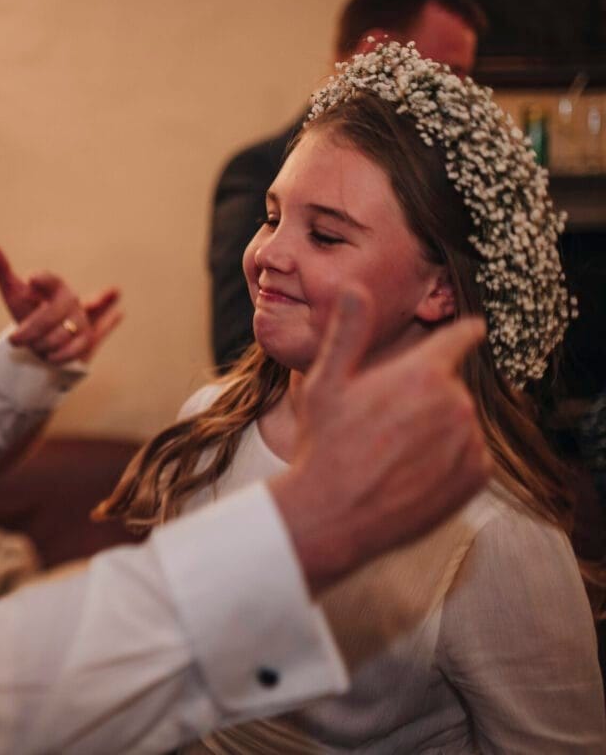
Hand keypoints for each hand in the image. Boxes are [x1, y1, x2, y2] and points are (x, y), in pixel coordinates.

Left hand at [0, 245, 121, 364]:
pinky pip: (70, 351)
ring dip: (39, 345)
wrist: (47, 332)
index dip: (42, 279)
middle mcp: (70, 300)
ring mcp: (80, 319)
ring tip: (33, 345)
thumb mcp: (15, 292)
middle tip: (12, 340)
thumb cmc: (29, 308)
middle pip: (51, 315)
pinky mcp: (85, 339)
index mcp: (53, 285)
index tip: (31, 278)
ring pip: (58, 336)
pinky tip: (47, 355)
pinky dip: (56, 356)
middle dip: (30, 331)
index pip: (50, 280)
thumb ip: (3, 270)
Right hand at [269, 285, 491, 594]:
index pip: (460, 337)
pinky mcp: (476, 477)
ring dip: (437, 429)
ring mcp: (469, 443)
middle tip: (384, 420)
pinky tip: (411, 471)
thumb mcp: (326, 382)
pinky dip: (449, 461)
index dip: (463, 331)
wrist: (333, 514)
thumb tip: (354, 287)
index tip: (471, 329)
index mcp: (423, 373)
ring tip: (392, 451)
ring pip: (460, 422)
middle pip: (451, 386)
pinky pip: (471, 457)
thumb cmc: (325, 444)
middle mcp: (456, 403)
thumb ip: (349, 331)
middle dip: (425, 395)